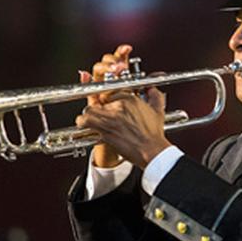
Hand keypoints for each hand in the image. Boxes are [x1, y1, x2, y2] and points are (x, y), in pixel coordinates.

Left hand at [77, 45, 171, 168]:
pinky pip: (86, 122)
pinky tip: (84, 124)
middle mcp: (119, 107)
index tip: (107, 102)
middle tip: (100, 113)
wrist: (151, 151)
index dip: (108, 98)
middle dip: (98, 106)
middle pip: (99, 100)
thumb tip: (152, 89)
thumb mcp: (158, 111)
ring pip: (89, 109)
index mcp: (130, 99)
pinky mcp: (105, 131)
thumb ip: (155, 95)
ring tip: (89, 118)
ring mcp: (111, 118)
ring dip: (88, 114)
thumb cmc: (154, 135)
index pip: (112, 91)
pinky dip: (83, 122)